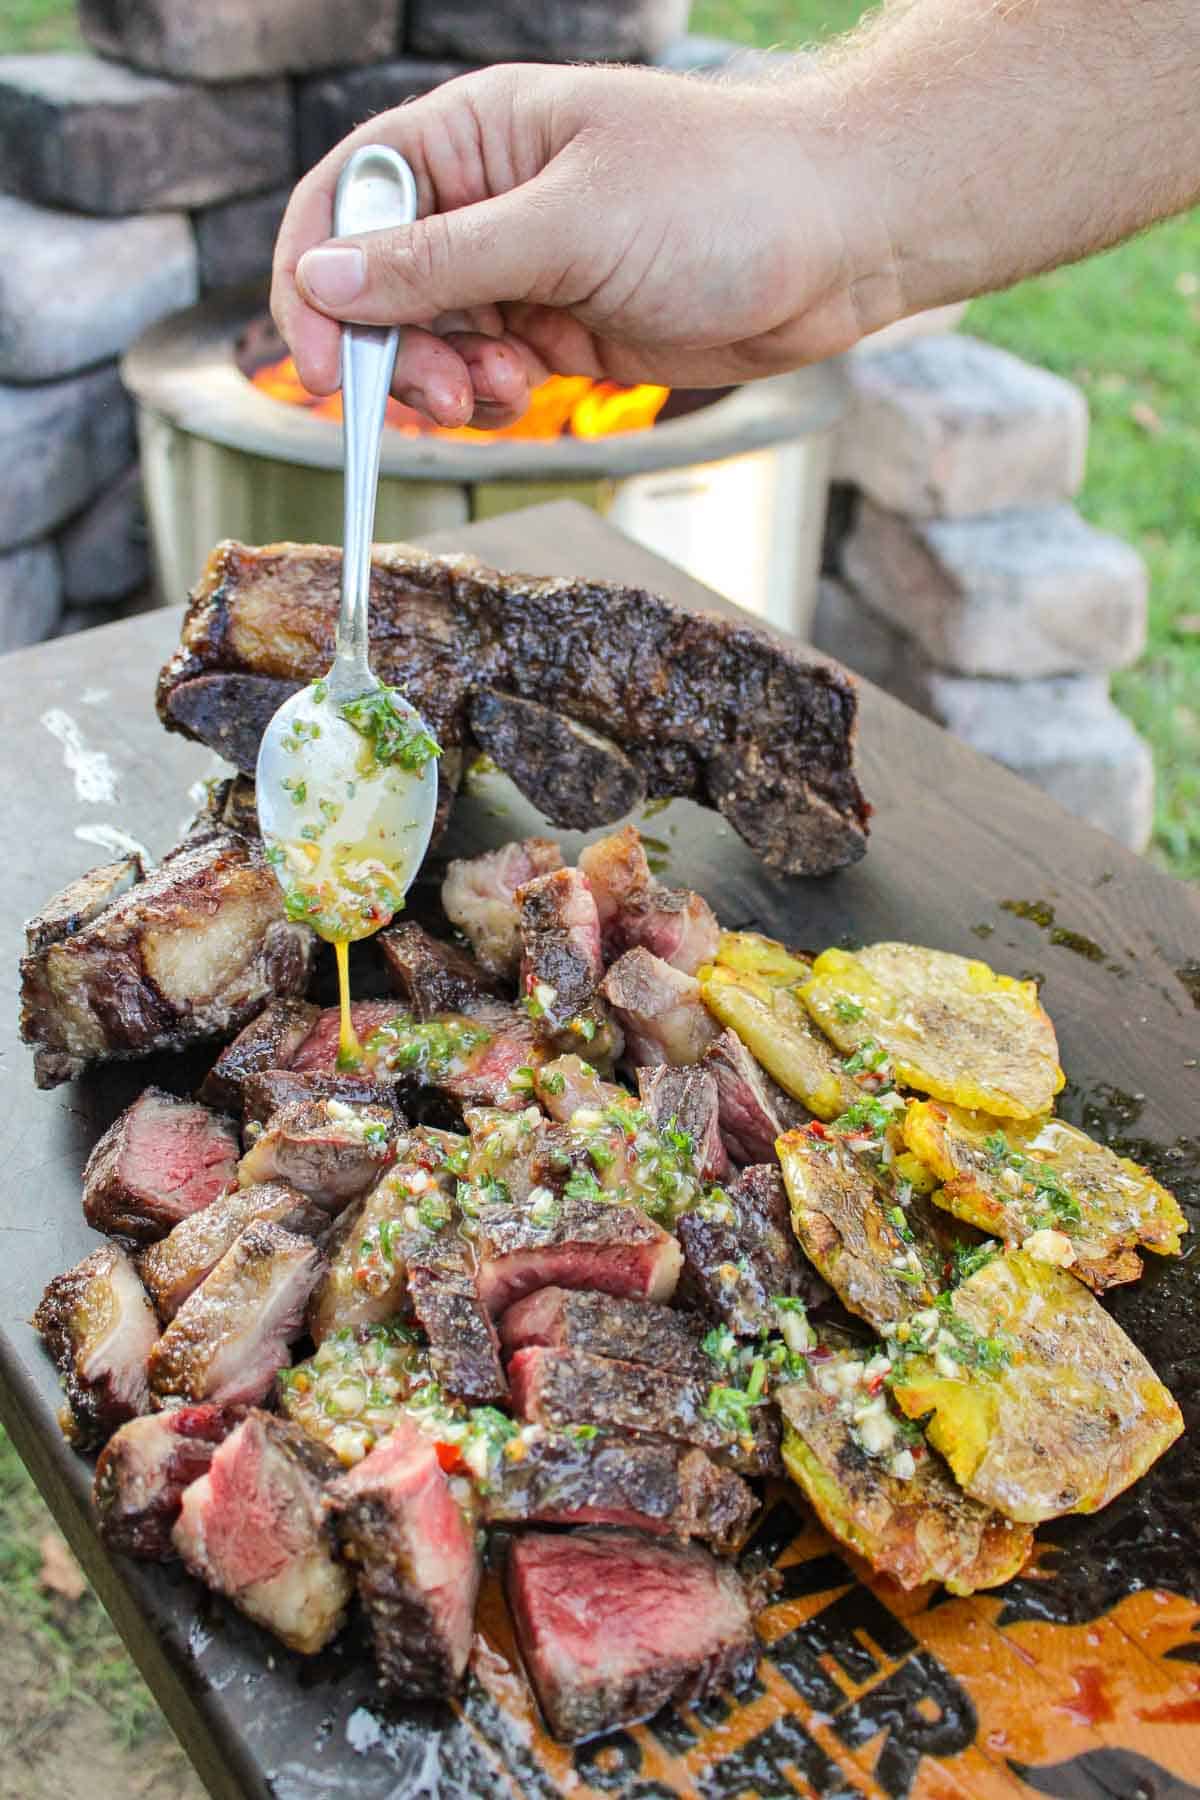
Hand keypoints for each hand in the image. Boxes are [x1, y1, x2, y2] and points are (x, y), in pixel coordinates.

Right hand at [271, 63, 901, 428]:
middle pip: (380, 285)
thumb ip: (442, 261)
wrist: (838, 243)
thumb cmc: (720, 197)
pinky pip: (487, 371)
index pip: (348, 201)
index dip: (317, 281)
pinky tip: (533, 392)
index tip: (323, 366)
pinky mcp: (559, 325)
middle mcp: (487, 199)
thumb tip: (323, 282)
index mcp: (474, 137)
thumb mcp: (569, 228)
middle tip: (444, 399)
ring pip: (431, 340)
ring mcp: (524, 266)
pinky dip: (493, 396)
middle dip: (395, 352)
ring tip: (510, 392)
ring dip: (448, 382)